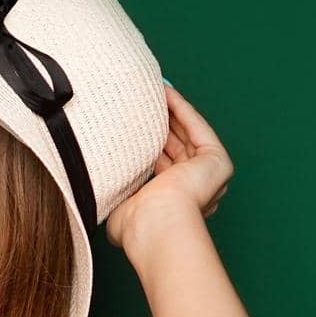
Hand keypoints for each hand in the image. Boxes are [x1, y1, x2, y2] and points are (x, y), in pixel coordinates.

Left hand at [105, 84, 233, 251]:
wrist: (155, 223)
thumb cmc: (136, 226)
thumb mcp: (121, 208)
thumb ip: (116, 196)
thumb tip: (97, 191)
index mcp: (174, 203)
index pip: (162, 164)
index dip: (149, 143)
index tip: (134, 124)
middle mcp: (195, 189)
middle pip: (177, 146)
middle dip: (161, 123)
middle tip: (144, 100)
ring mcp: (208, 175)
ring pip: (188, 134)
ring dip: (171, 111)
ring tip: (152, 90)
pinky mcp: (217, 161)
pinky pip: (198, 128)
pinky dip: (182, 109)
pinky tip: (166, 92)